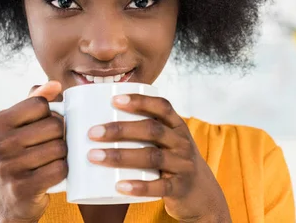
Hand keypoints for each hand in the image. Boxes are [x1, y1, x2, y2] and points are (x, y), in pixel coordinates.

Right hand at [0, 81, 65, 222]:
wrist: (9, 203)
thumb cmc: (18, 157)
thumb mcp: (17, 127)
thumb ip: (33, 101)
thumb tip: (55, 85)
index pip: (40, 104)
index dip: (50, 114)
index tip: (44, 127)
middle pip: (53, 125)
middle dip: (61, 134)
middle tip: (53, 145)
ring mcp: (8, 167)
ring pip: (59, 147)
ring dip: (64, 153)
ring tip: (53, 158)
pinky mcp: (22, 188)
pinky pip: (60, 169)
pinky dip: (64, 170)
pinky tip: (55, 172)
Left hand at [86, 94, 231, 222]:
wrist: (202, 194)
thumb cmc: (172, 162)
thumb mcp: (168, 142)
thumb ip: (144, 130)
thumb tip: (98, 119)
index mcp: (177, 127)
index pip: (161, 106)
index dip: (139, 100)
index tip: (114, 100)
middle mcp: (182, 143)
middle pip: (151, 130)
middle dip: (120, 129)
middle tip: (92, 133)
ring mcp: (182, 165)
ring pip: (152, 156)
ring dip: (120, 156)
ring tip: (94, 156)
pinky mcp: (179, 188)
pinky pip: (159, 187)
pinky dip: (139, 186)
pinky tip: (119, 185)